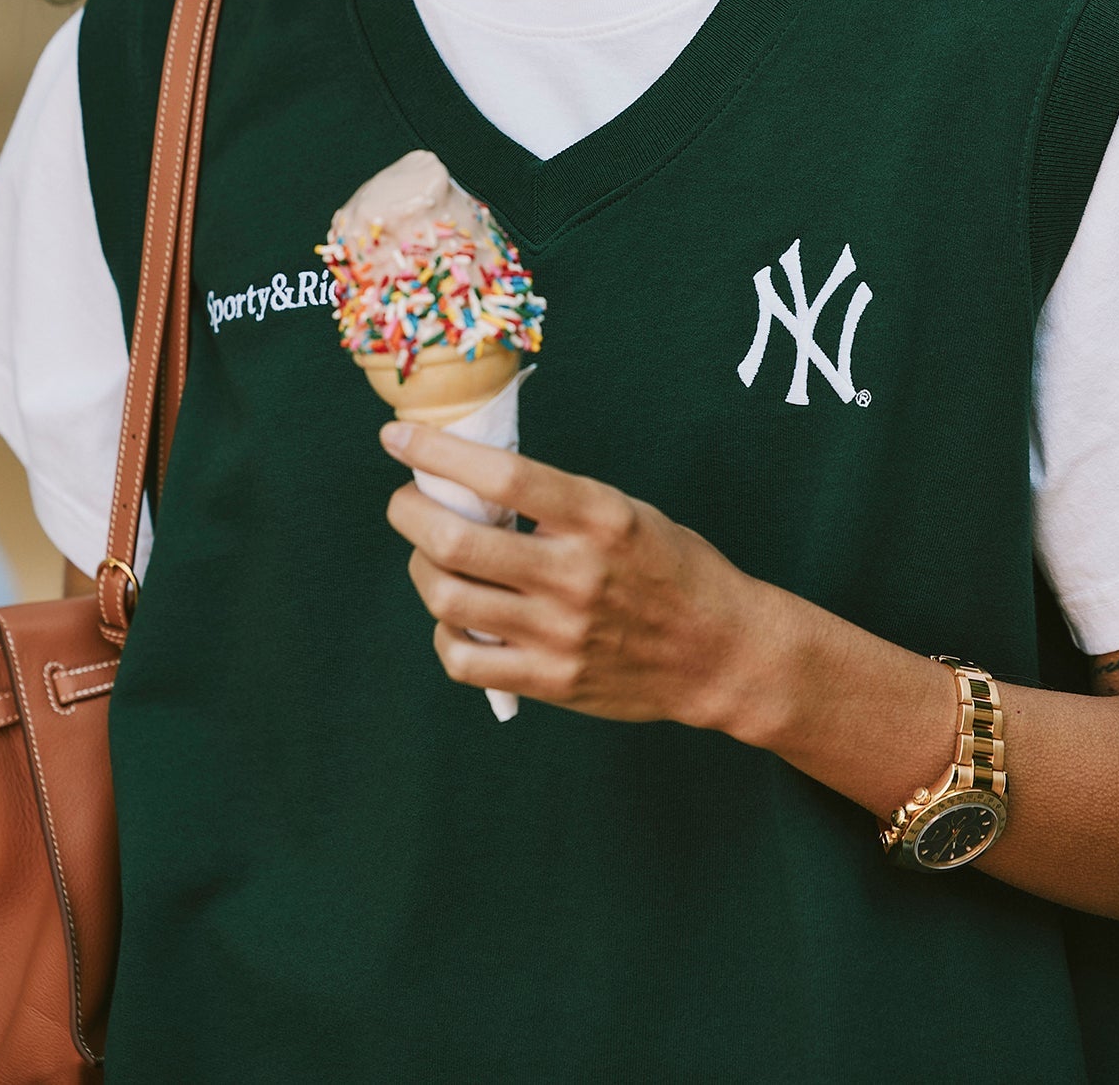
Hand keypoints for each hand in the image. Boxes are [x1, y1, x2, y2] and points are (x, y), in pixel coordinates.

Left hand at [381, 421, 760, 726]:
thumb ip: (556, 501)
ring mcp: (560, 634)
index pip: (503, 477)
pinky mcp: (552, 681)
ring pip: (448, 599)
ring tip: (430, 554)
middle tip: (405, 500)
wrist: (720, 652)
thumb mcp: (625, 511)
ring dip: (421, 567)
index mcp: (599, 518)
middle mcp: (575, 574)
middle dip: (409, 512)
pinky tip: (457, 615)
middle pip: (456, 541)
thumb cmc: (672, 568)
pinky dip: (445, 632)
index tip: (398, 438)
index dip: (437, 454)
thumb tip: (470, 483)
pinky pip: (463, 661)